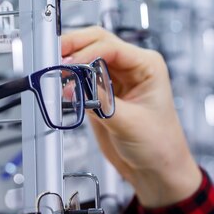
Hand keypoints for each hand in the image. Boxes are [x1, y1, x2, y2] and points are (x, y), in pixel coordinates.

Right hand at [62, 27, 201, 207]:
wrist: (156, 171)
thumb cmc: (159, 146)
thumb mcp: (129, 123)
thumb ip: (101, 102)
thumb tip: (76, 85)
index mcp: (147, 65)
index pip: (111, 47)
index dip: (87, 54)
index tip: (69, 66)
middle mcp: (132, 67)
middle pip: (97, 42)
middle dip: (74, 47)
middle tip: (53, 57)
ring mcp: (116, 79)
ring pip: (86, 57)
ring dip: (69, 62)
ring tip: (55, 72)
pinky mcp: (102, 93)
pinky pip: (82, 79)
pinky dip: (69, 80)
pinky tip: (61, 87)